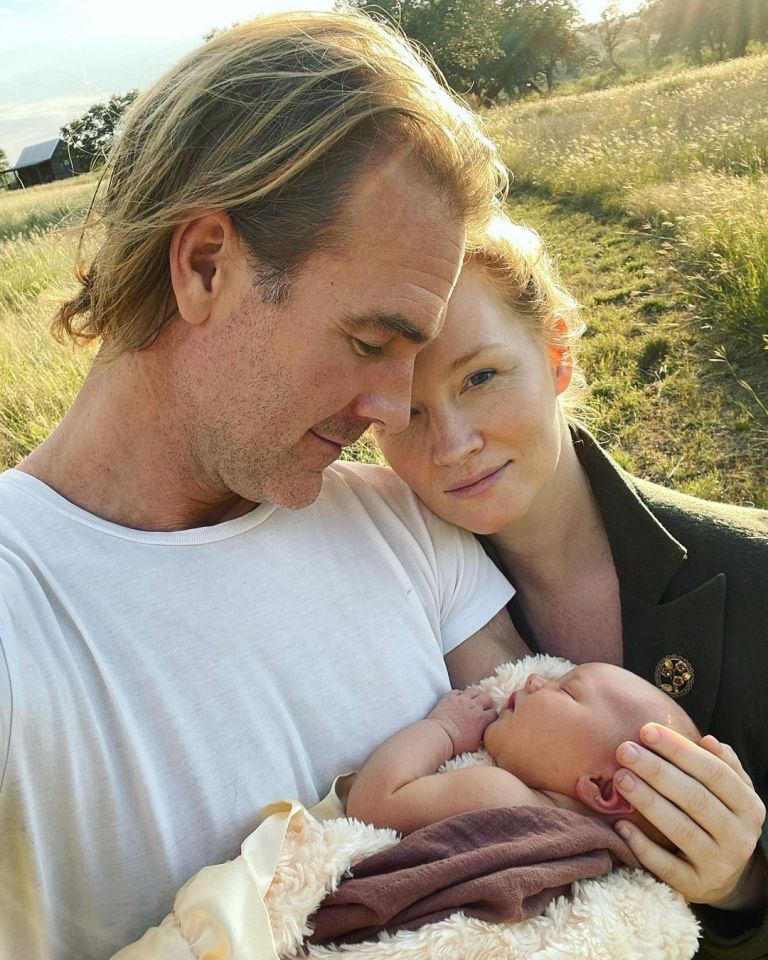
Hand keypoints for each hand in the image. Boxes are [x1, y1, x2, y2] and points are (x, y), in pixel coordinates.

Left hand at [427, 688, 496, 755]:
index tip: (489, 718)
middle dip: (486, 702)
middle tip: (483, 707)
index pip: (494, 713)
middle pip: (486, 698)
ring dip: (474, 695)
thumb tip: (483, 733)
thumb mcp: (475, 744)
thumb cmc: (458, 743)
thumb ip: (482, 735)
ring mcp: (462, 700)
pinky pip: (457, 691)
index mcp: (482, 718)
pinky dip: (459, 694)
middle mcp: (474, 706)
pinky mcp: (450, 697)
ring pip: (473, 691)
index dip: (492, 715)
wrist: (441, 736)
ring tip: (472, 700)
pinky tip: (458, 699)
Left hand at [612, 723, 766, 908]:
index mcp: (749, 807)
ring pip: (681, 829)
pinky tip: (621, 825)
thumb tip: (709, 741)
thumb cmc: (720, 819)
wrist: (727, 878)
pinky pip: (666, 866)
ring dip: (648, 801)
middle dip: (657, 771)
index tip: (647, 731)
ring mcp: (719, 865)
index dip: (680, 750)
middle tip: (625, 751)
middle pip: (695, 798)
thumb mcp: (732, 794)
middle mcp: (738, 837)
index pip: (714, 772)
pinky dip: (642, 845)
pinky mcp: (696, 887)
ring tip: (621, 778)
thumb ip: (723, 765)